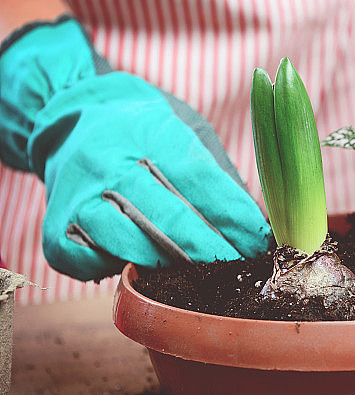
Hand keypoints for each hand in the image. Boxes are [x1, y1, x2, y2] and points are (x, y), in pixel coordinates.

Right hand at [0, 16, 270, 279]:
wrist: (73, 116)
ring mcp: (78, 194)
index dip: (233, 215)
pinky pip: (84, 261)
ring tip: (199, 278)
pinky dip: (114, 271)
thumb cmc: (148, 136)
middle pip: (166, 215)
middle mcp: (109, 160)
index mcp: (152, 132)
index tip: (260, 243)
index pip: (199, 178)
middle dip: (210, 250)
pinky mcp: (54, 227)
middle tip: (241, 271)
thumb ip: (219, 180)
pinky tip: (139, 271)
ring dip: (166, 265)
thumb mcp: (186, 135)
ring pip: (125, 241)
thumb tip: (258, 232)